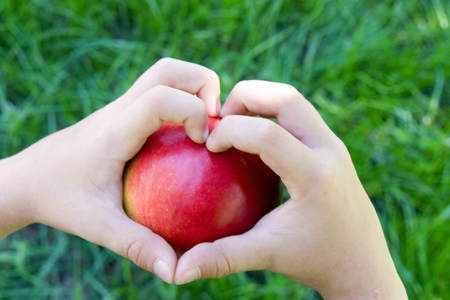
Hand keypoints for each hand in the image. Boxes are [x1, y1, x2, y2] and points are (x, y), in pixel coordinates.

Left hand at [0, 58, 220, 283]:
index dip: (193, 111)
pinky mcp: (122, 111)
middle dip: (203, 85)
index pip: (161, 97)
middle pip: (169, 69)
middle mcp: (119, 108)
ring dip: (194, 89)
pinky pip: (158, 92)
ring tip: (204, 129)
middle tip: (213, 126)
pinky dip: (181, 101)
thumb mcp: (98, 226)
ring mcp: (120, 106)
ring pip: (165, 73)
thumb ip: (138, 246)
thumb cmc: (60, 200)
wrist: (27, 178)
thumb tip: (175, 272)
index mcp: (115, 130)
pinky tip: (185, 139)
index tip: (203, 143)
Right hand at [174, 81, 407, 298]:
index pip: (266, 133)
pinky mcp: (332, 146)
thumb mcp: (267, 256)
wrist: (363, 263)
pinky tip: (253, 139)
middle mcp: (329, 150)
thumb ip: (222, 258)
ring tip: (234, 124)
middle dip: (245, 96)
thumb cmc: (315, 260)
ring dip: (260, 101)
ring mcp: (334, 145)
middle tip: (220, 120)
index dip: (229, 130)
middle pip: (285, 98)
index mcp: (314, 175)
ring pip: (294, 100)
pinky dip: (271, 113)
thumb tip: (180, 272)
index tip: (209, 146)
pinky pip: (299, 114)